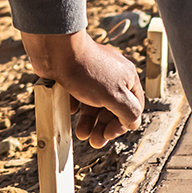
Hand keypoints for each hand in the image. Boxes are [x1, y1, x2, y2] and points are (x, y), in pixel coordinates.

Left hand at [20, 29, 143, 145]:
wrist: (57, 49)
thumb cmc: (88, 71)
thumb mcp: (115, 97)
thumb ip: (129, 113)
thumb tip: (134, 124)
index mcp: (128, 77)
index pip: (133, 107)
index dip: (123, 124)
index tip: (109, 134)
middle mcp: (113, 75)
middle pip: (113, 109)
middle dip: (104, 127)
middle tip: (95, 142)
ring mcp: (94, 75)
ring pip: (96, 104)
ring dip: (90, 122)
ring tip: (81, 134)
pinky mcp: (77, 74)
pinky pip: (81, 95)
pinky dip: (78, 106)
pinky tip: (71, 111)